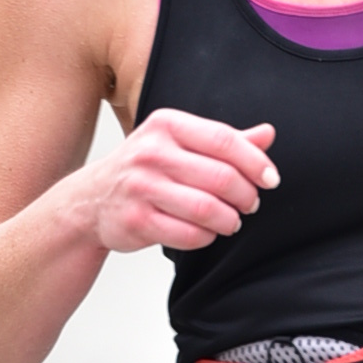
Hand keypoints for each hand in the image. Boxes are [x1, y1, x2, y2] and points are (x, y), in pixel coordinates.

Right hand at [86, 110, 278, 252]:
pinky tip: (207, 232)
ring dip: (229, 220)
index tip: (270, 179)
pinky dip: (207, 237)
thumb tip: (267, 134)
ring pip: (207, 209)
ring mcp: (141, 187)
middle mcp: (151, 152)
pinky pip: (189, 234)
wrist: (91, 199)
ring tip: (232, 221)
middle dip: (246, 196)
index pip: (224, 140)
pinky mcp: (136, 220)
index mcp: (167, 125)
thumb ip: (223, 140)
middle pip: (221, 177)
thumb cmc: (143, 168)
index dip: (255, 162)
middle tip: (250, 204)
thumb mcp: (179, 142)